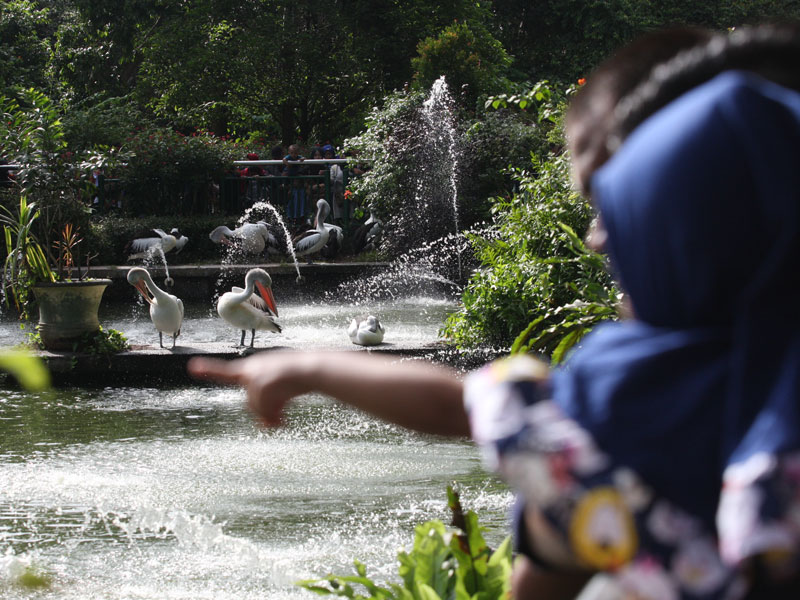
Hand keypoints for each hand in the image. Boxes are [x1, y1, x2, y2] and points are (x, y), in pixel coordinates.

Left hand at [188, 354, 308, 425]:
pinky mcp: (261, 385)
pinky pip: (263, 409)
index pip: (227, 371)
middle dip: (265, 411)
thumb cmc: (300, 376)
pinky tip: (284, 420)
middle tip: (281, 416)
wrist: (313, 368)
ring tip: (287, 410)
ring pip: (256, 407)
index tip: (192, 368)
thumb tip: (265, 427)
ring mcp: (255, 377)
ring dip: (272, 413)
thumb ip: (268, 405)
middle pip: (250, 403)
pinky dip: (274, 416)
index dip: (209, 370)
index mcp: (253, 367)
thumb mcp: (281, 389)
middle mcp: (251, 371)